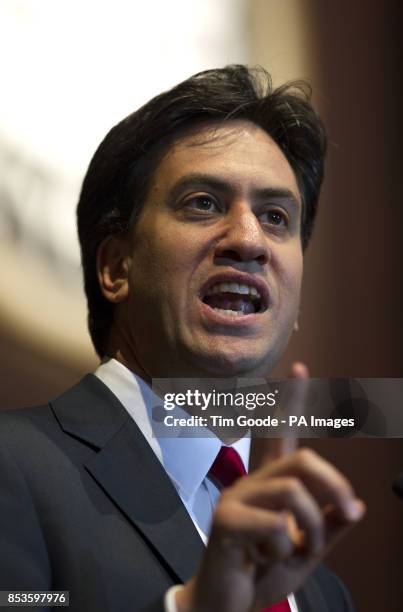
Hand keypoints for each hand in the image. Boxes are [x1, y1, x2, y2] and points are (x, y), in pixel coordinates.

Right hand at [176, 362, 364, 611]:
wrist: (226, 607)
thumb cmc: (263, 572)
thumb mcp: (306, 552)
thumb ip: (330, 529)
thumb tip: (356, 507)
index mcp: (270, 485)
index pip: (281, 434)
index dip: (292, 401)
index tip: (300, 366)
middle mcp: (252, 483)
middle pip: (301, 459)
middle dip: (334, 485)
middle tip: (351, 511)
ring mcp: (236, 498)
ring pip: (294, 492)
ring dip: (312, 531)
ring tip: (298, 552)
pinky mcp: (225, 520)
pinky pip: (276, 525)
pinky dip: (284, 550)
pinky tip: (263, 559)